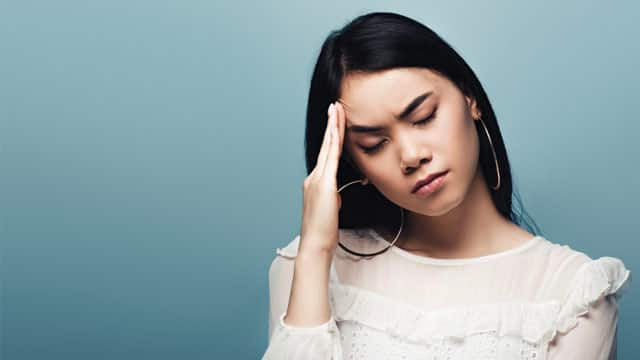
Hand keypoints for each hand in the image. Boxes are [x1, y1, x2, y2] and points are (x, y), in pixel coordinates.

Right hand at [299, 101, 345, 254]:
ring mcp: (317, 180)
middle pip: (325, 146)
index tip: (335, 121)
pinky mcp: (324, 185)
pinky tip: (337, 130)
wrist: (315, 244)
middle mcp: (313, 178)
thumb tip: (338, 195)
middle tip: (335, 106)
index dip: (331, 137)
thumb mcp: (330, 210)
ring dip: (333, 127)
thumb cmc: (323, 232)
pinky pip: (330, 158)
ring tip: (337, 110)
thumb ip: (333, 198)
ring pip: (327, 148)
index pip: (326, 155)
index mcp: (316, 183)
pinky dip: (334, 142)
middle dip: (331, 125)